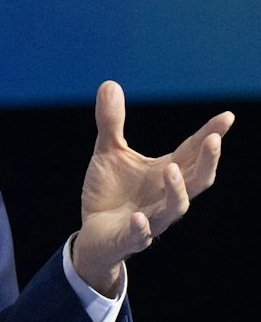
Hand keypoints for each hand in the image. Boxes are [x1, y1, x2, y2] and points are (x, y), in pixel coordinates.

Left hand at [71, 81, 232, 295]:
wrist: (94, 236)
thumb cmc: (110, 193)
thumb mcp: (108, 152)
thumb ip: (112, 122)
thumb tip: (110, 83)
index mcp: (166, 173)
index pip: (192, 152)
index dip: (210, 135)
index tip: (227, 116)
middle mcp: (165, 196)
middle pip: (197, 180)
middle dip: (207, 162)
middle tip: (212, 140)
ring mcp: (151, 219)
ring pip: (174, 208)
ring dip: (176, 190)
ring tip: (170, 169)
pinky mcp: (129, 239)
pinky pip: (139, 236)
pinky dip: (141, 228)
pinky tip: (139, 217)